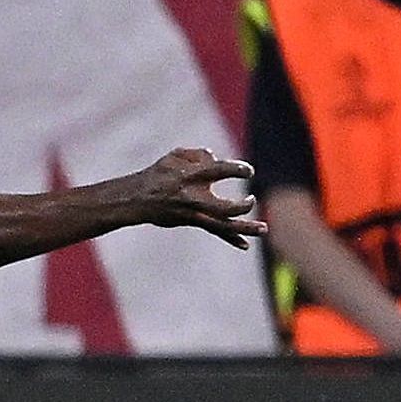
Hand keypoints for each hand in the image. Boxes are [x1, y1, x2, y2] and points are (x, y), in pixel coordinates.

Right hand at [125, 150, 268, 246]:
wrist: (136, 199)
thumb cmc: (157, 174)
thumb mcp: (175, 157)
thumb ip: (199, 155)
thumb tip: (216, 158)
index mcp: (192, 176)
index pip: (224, 171)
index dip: (241, 170)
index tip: (247, 171)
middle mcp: (195, 197)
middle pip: (228, 207)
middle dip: (244, 205)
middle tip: (251, 200)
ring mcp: (194, 213)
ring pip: (225, 224)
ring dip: (246, 228)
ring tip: (264, 229)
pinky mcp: (193, 221)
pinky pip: (215, 231)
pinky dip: (231, 238)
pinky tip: (245, 245)